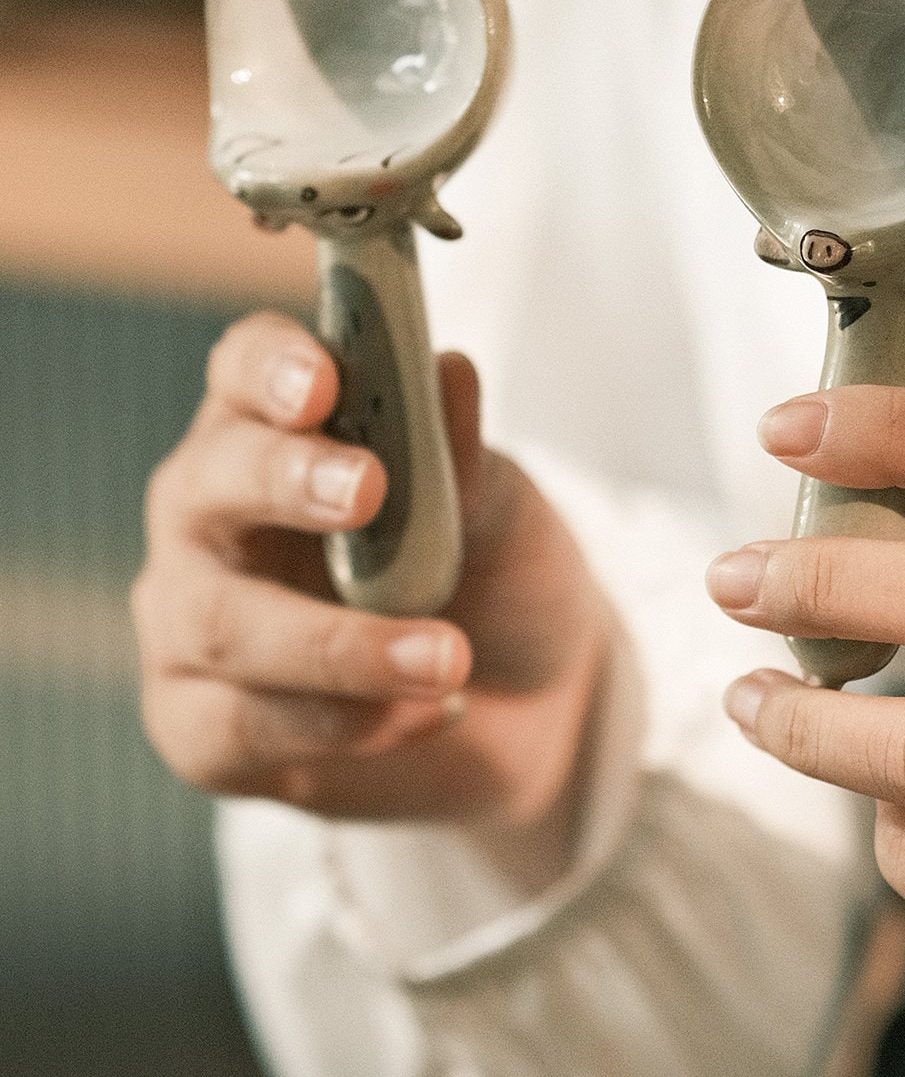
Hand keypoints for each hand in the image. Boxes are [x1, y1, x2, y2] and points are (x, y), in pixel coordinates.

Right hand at [135, 314, 609, 881]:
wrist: (525, 702)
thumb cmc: (492, 570)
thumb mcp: (501, 509)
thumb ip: (462, 454)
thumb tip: (451, 372)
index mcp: (275, 424)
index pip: (246, 368)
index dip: (272, 367)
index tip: (324, 381)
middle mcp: (213, 509)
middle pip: (209, 481)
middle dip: (286, 481)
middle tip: (369, 491)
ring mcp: (192, 616)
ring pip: (222, 622)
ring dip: (339, 642)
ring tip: (448, 656)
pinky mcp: (198, 724)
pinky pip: (242, 724)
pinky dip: (345, 721)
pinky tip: (428, 711)